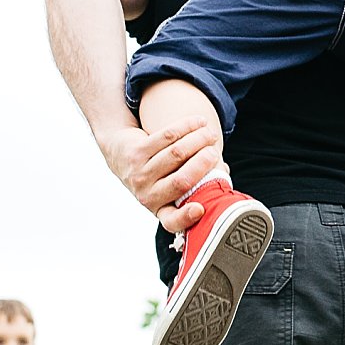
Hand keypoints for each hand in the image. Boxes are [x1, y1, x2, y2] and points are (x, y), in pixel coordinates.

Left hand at [97, 120, 220, 233]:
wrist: (121, 156)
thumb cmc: (159, 174)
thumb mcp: (171, 188)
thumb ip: (197, 184)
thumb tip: (223, 172)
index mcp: (161, 210)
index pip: (172, 221)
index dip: (186, 217)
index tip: (200, 209)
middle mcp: (148, 196)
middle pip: (181, 180)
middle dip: (203, 162)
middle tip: (214, 152)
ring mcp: (139, 174)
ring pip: (176, 154)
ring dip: (198, 140)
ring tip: (209, 134)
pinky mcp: (135, 152)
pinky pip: (166, 136)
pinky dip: (187, 126)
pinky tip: (199, 122)